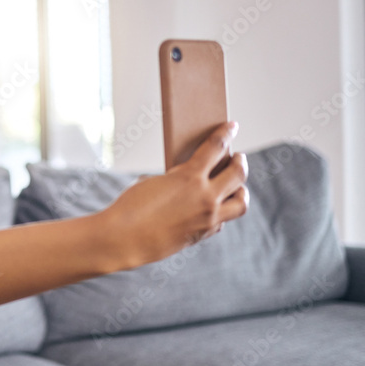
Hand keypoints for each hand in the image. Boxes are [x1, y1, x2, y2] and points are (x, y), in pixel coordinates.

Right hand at [103, 121, 247, 267]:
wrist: (123, 239)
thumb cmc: (131, 206)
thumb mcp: (156, 181)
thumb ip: (179, 177)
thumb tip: (195, 178)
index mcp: (190, 177)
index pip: (216, 147)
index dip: (226, 133)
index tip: (232, 126)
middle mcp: (205, 197)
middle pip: (238, 173)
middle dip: (240, 162)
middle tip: (238, 157)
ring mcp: (208, 218)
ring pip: (241, 201)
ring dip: (241, 190)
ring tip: (237, 186)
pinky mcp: (203, 234)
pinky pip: (223, 219)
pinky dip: (222, 210)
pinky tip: (215, 207)